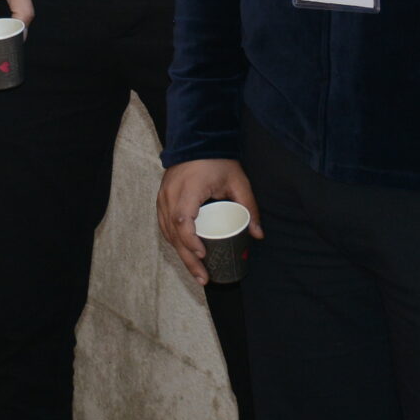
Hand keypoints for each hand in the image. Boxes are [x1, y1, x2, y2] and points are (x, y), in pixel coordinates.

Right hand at [157, 158, 261, 285]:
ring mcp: (163, 197)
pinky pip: (164, 226)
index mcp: (188, 189)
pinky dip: (174, 242)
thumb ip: (249, 207)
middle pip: (173, 233)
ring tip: (197, 273)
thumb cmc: (218, 161)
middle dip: (188, 259)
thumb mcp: (238, 182)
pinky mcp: (162, 199)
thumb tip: (257, 235)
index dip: (191, 241)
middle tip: (204, 278)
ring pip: (167, 232)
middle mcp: (171, 194)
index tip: (204, 255)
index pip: (183, 220)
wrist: (197, 140)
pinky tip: (185, 255)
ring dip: (181, 254)